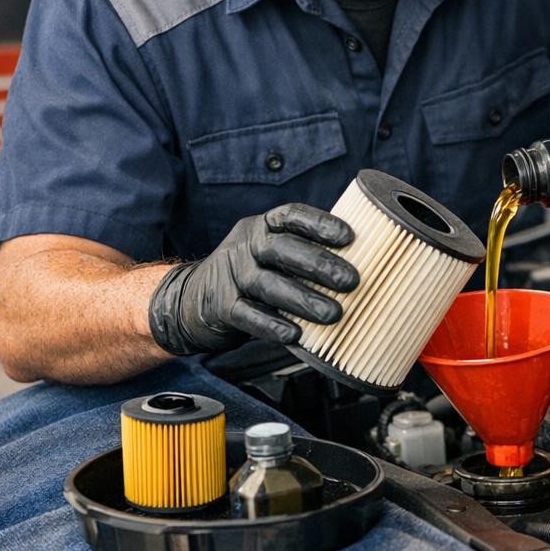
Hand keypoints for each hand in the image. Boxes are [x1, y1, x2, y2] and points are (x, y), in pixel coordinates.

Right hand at [148, 204, 357, 354]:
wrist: (188, 302)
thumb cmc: (248, 277)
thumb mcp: (269, 255)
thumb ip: (301, 255)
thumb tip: (361, 264)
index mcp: (261, 227)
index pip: (290, 216)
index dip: (320, 223)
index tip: (349, 237)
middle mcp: (243, 246)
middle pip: (281, 249)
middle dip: (319, 264)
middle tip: (351, 281)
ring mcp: (229, 275)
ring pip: (268, 285)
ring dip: (304, 300)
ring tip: (334, 314)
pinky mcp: (220, 307)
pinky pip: (248, 315)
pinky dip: (272, 325)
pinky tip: (296, 334)